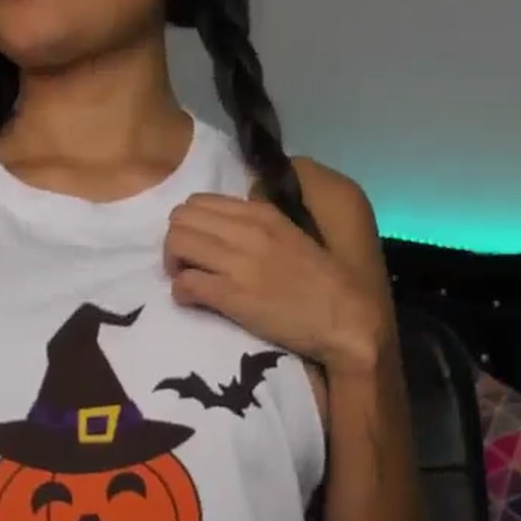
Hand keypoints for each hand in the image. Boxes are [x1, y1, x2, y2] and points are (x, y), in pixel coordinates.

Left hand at [164, 192, 381, 371]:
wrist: (345, 319)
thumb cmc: (323, 282)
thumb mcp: (292, 236)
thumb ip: (261, 226)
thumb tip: (229, 225)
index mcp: (261, 214)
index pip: (200, 201)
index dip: (191, 223)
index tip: (200, 244)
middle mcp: (245, 231)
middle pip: (180, 218)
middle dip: (177, 241)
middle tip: (189, 262)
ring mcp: (237, 262)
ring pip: (175, 244)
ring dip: (174, 264)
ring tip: (189, 279)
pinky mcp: (231, 296)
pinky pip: (184, 284)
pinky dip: (181, 293)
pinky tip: (195, 301)